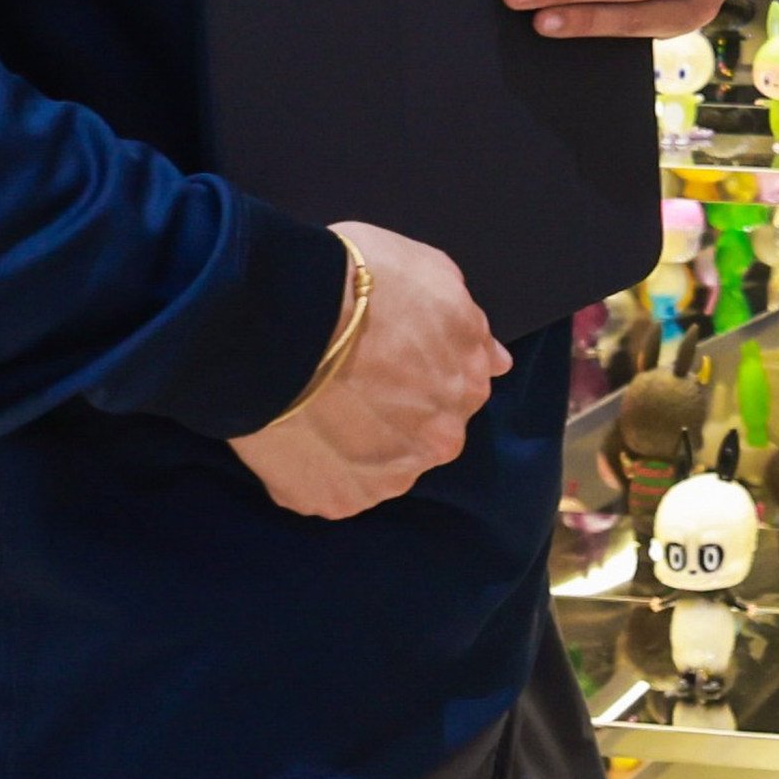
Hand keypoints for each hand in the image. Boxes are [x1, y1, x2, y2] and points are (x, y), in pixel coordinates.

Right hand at [229, 223, 512, 520]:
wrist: (280, 319)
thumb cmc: (359, 283)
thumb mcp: (436, 277)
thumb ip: (471, 331)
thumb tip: (497, 362)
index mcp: (468, 387)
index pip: (453, 392)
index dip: (415, 375)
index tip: (382, 360)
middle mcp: (438, 442)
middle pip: (420, 437)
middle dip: (391, 417)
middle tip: (345, 384)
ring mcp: (386, 477)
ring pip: (377, 467)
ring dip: (354, 446)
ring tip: (313, 409)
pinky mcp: (335, 500)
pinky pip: (330, 489)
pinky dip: (315, 470)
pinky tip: (295, 434)